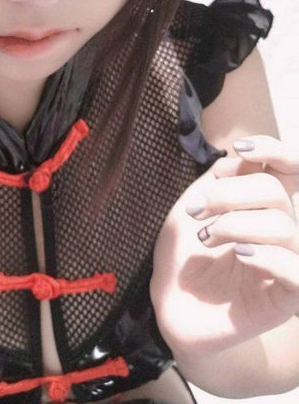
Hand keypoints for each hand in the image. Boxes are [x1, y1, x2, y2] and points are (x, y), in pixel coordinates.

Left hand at [149, 134, 298, 356]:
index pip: (289, 168)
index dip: (273, 149)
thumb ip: (219, 180)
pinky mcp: (285, 300)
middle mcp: (279, 230)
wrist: (169, 306)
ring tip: (205, 238)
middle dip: (229, 194)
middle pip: (275, 192)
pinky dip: (267, 257)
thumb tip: (243, 158)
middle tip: (196, 211)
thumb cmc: (182, 256)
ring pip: (283, 227)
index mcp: (259, 204)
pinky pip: (296, 272)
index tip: (239, 148)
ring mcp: (285, 264)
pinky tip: (239, 255)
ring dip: (235, 224)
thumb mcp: (192, 206)